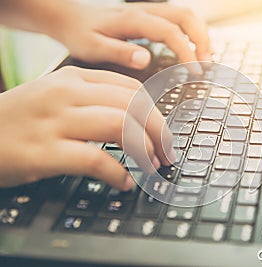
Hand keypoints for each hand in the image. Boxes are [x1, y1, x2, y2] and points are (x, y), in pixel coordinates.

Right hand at [0, 66, 173, 189]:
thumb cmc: (20, 120)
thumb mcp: (56, 97)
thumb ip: (92, 101)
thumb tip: (135, 120)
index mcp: (74, 78)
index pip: (131, 90)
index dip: (156, 113)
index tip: (164, 132)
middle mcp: (67, 94)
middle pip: (133, 106)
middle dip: (159, 132)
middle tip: (167, 152)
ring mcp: (55, 121)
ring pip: (120, 126)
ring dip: (145, 150)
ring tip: (151, 166)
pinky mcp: (44, 151)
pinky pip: (95, 159)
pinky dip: (117, 173)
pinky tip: (124, 182)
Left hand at [52, 2, 211, 69]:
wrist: (70, 17)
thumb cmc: (81, 34)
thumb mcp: (93, 47)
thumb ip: (119, 52)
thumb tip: (146, 59)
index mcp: (133, 20)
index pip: (170, 32)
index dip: (186, 51)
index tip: (194, 71)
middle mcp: (145, 11)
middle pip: (186, 16)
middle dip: (202, 40)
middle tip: (206, 65)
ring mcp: (149, 11)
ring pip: (185, 14)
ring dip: (200, 34)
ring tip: (206, 58)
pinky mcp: (149, 16)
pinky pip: (178, 19)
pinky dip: (192, 32)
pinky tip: (195, 48)